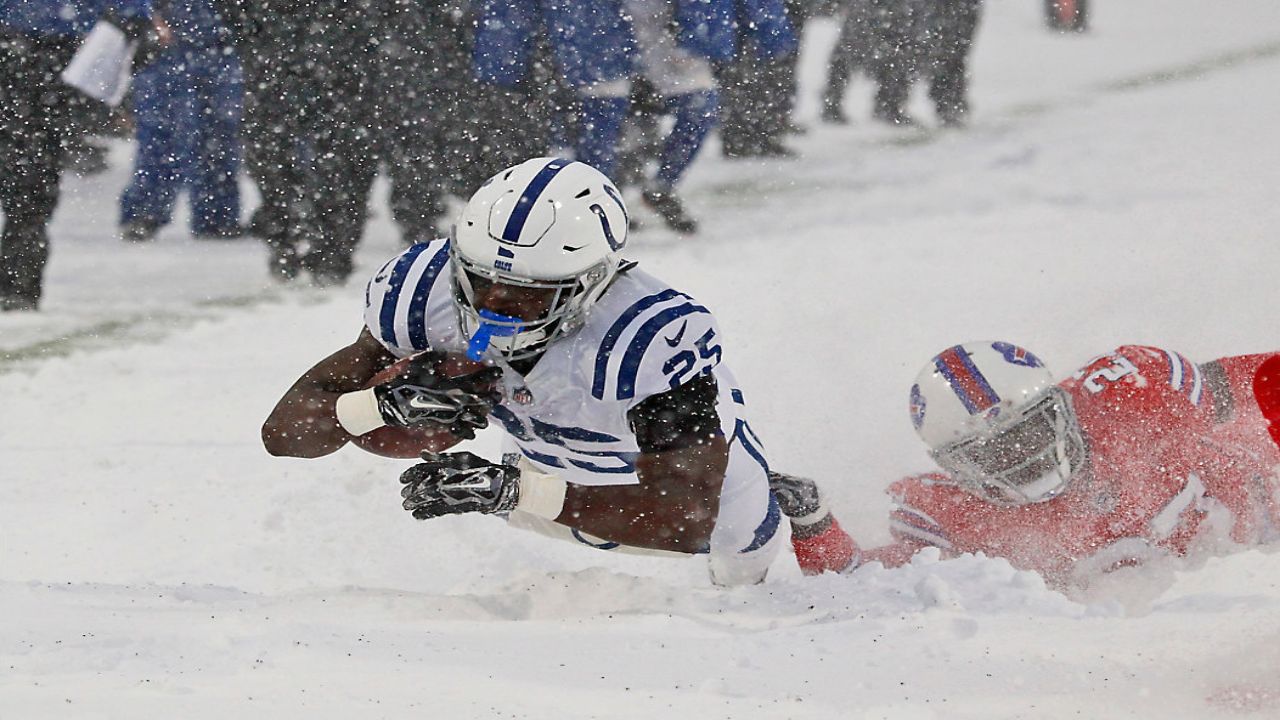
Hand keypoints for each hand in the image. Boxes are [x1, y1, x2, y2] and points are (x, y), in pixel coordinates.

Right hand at [374, 353, 503, 439]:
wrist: (387, 404)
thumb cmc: (401, 382)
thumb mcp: (415, 364)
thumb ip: (432, 358)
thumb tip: (445, 353)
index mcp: (446, 384)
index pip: (472, 379)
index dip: (487, 376)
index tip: (498, 373)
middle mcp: (448, 400)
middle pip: (476, 400)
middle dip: (489, 398)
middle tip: (498, 396)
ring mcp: (443, 414)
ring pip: (469, 417)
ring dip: (481, 417)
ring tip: (488, 416)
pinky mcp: (436, 425)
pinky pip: (456, 431)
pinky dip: (466, 432)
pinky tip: (473, 432)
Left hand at [400, 451, 519, 518]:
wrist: (500, 485)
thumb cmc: (481, 469)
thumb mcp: (462, 457)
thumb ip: (442, 457)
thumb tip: (424, 455)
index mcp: (448, 466)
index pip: (424, 469)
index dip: (411, 474)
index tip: (402, 479)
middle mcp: (448, 480)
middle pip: (423, 485)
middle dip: (412, 491)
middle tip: (403, 494)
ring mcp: (452, 494)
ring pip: (428, 499)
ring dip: (415, 502)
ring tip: (406, 505)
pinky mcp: (457, 507)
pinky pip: (438, 511)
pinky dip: (426, 513)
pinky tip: (417, 515)